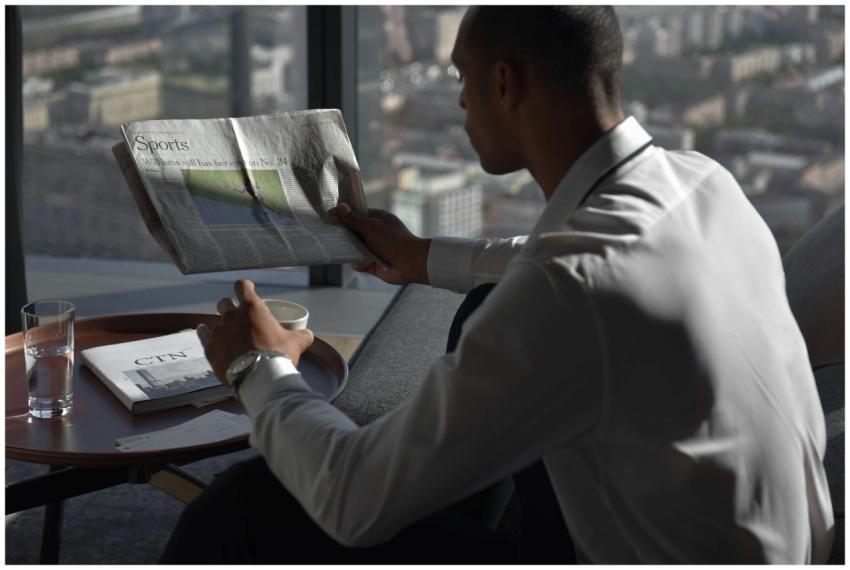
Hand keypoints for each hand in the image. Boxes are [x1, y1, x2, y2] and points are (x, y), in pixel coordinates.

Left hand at [197, 280, 313, 384]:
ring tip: (226, 332)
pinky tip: (205, 333)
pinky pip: (203, 334)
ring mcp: (219, 330)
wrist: (259, 378)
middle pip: (224, 303)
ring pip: (214, 320)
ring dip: (221, 324)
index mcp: (252, 308)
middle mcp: (232, 315)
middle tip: (238, 317)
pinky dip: (205, 332)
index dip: (245, 287)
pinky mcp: (210, 347)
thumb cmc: (278, 356)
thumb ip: (302, 335)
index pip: (242, 286)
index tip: (248, 290)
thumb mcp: (296, 344)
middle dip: (230, 307)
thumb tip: (308, 334)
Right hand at [336, 203, 430, 284]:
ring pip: (352, 249)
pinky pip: (358, 262)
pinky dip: (361, 263)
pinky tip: (367, 263)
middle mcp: (374, 233)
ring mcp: (373, 249)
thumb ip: (354, 219)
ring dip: (353, 252)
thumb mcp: (371, 227)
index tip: (333, 217)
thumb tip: (340, 207)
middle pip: (352, 233)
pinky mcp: (371, 263)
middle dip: (345, 236)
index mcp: (377, 219)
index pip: (358, 215)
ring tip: (355, 251)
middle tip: (335, 236)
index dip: (346, 216)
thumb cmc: (394, 240)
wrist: (410, 263)